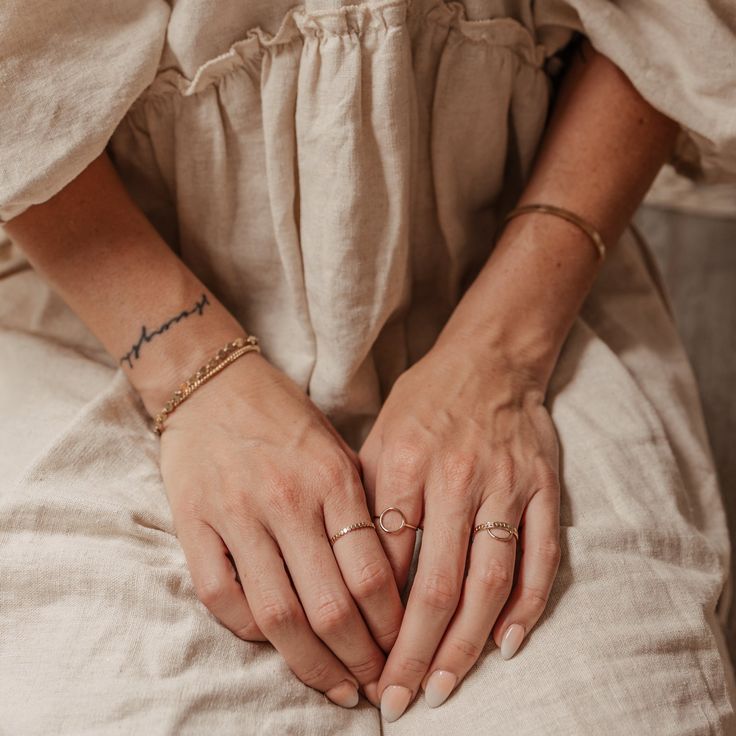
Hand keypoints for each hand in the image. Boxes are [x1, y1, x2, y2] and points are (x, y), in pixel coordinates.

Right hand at [157, 350, 403, 707]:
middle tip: (378, 685)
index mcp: (332, 478)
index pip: (371, 573)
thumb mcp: (337, 449)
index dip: (391, 626)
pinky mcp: (193, 524)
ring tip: (338, 687)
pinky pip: (221, 597)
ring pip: (278, 614)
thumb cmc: (285, 417)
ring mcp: (236, 515)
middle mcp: (287, 500)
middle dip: (360, 659)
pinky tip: (277, 643)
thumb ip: (359, 508)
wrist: (213, 383)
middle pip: (330, 606)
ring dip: (313, 663)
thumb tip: (387, 582)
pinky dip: (251, 630)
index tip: (403, 650)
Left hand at [358, 337, 560, 720]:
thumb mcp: (377, 438)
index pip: (382, 560)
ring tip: (445, 689)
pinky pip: (541, 558)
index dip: (368, 619)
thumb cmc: (424, 404)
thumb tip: (355, 577)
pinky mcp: (542, 489)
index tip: (357, 659)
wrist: (488, 360)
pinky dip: (527, 606)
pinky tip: (508, 645)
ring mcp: (503, 485)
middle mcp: (453, 479)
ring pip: (487, 580)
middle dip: (412, 653)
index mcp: (402, 465)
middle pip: (433, 584)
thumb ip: (367, 502)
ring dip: (465, 644)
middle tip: (396, 700)